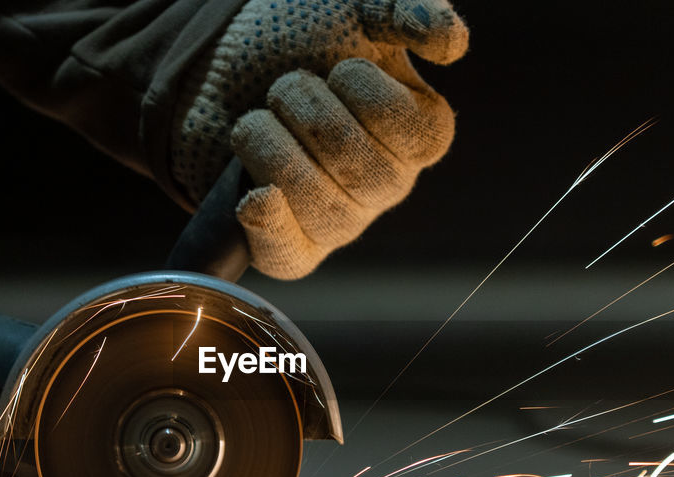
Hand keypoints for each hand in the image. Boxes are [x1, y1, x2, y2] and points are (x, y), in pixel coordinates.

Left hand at [171, 0, 468, 278]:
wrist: (221, 62)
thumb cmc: (301, 36)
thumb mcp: (356, 7)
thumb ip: (407, 10)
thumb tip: (453, 44)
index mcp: (419, 134)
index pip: (410, 131)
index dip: (361, 89)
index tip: (337, 68)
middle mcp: (387, 185)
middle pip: (358, 167)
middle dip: (303, 108)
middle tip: (285, 86)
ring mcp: (341, 221)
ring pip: (319, 204)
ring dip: (269, 143)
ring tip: (258, 120)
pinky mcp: (291, 245)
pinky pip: (290, 255)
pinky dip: (270, 224)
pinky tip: (254, 196)